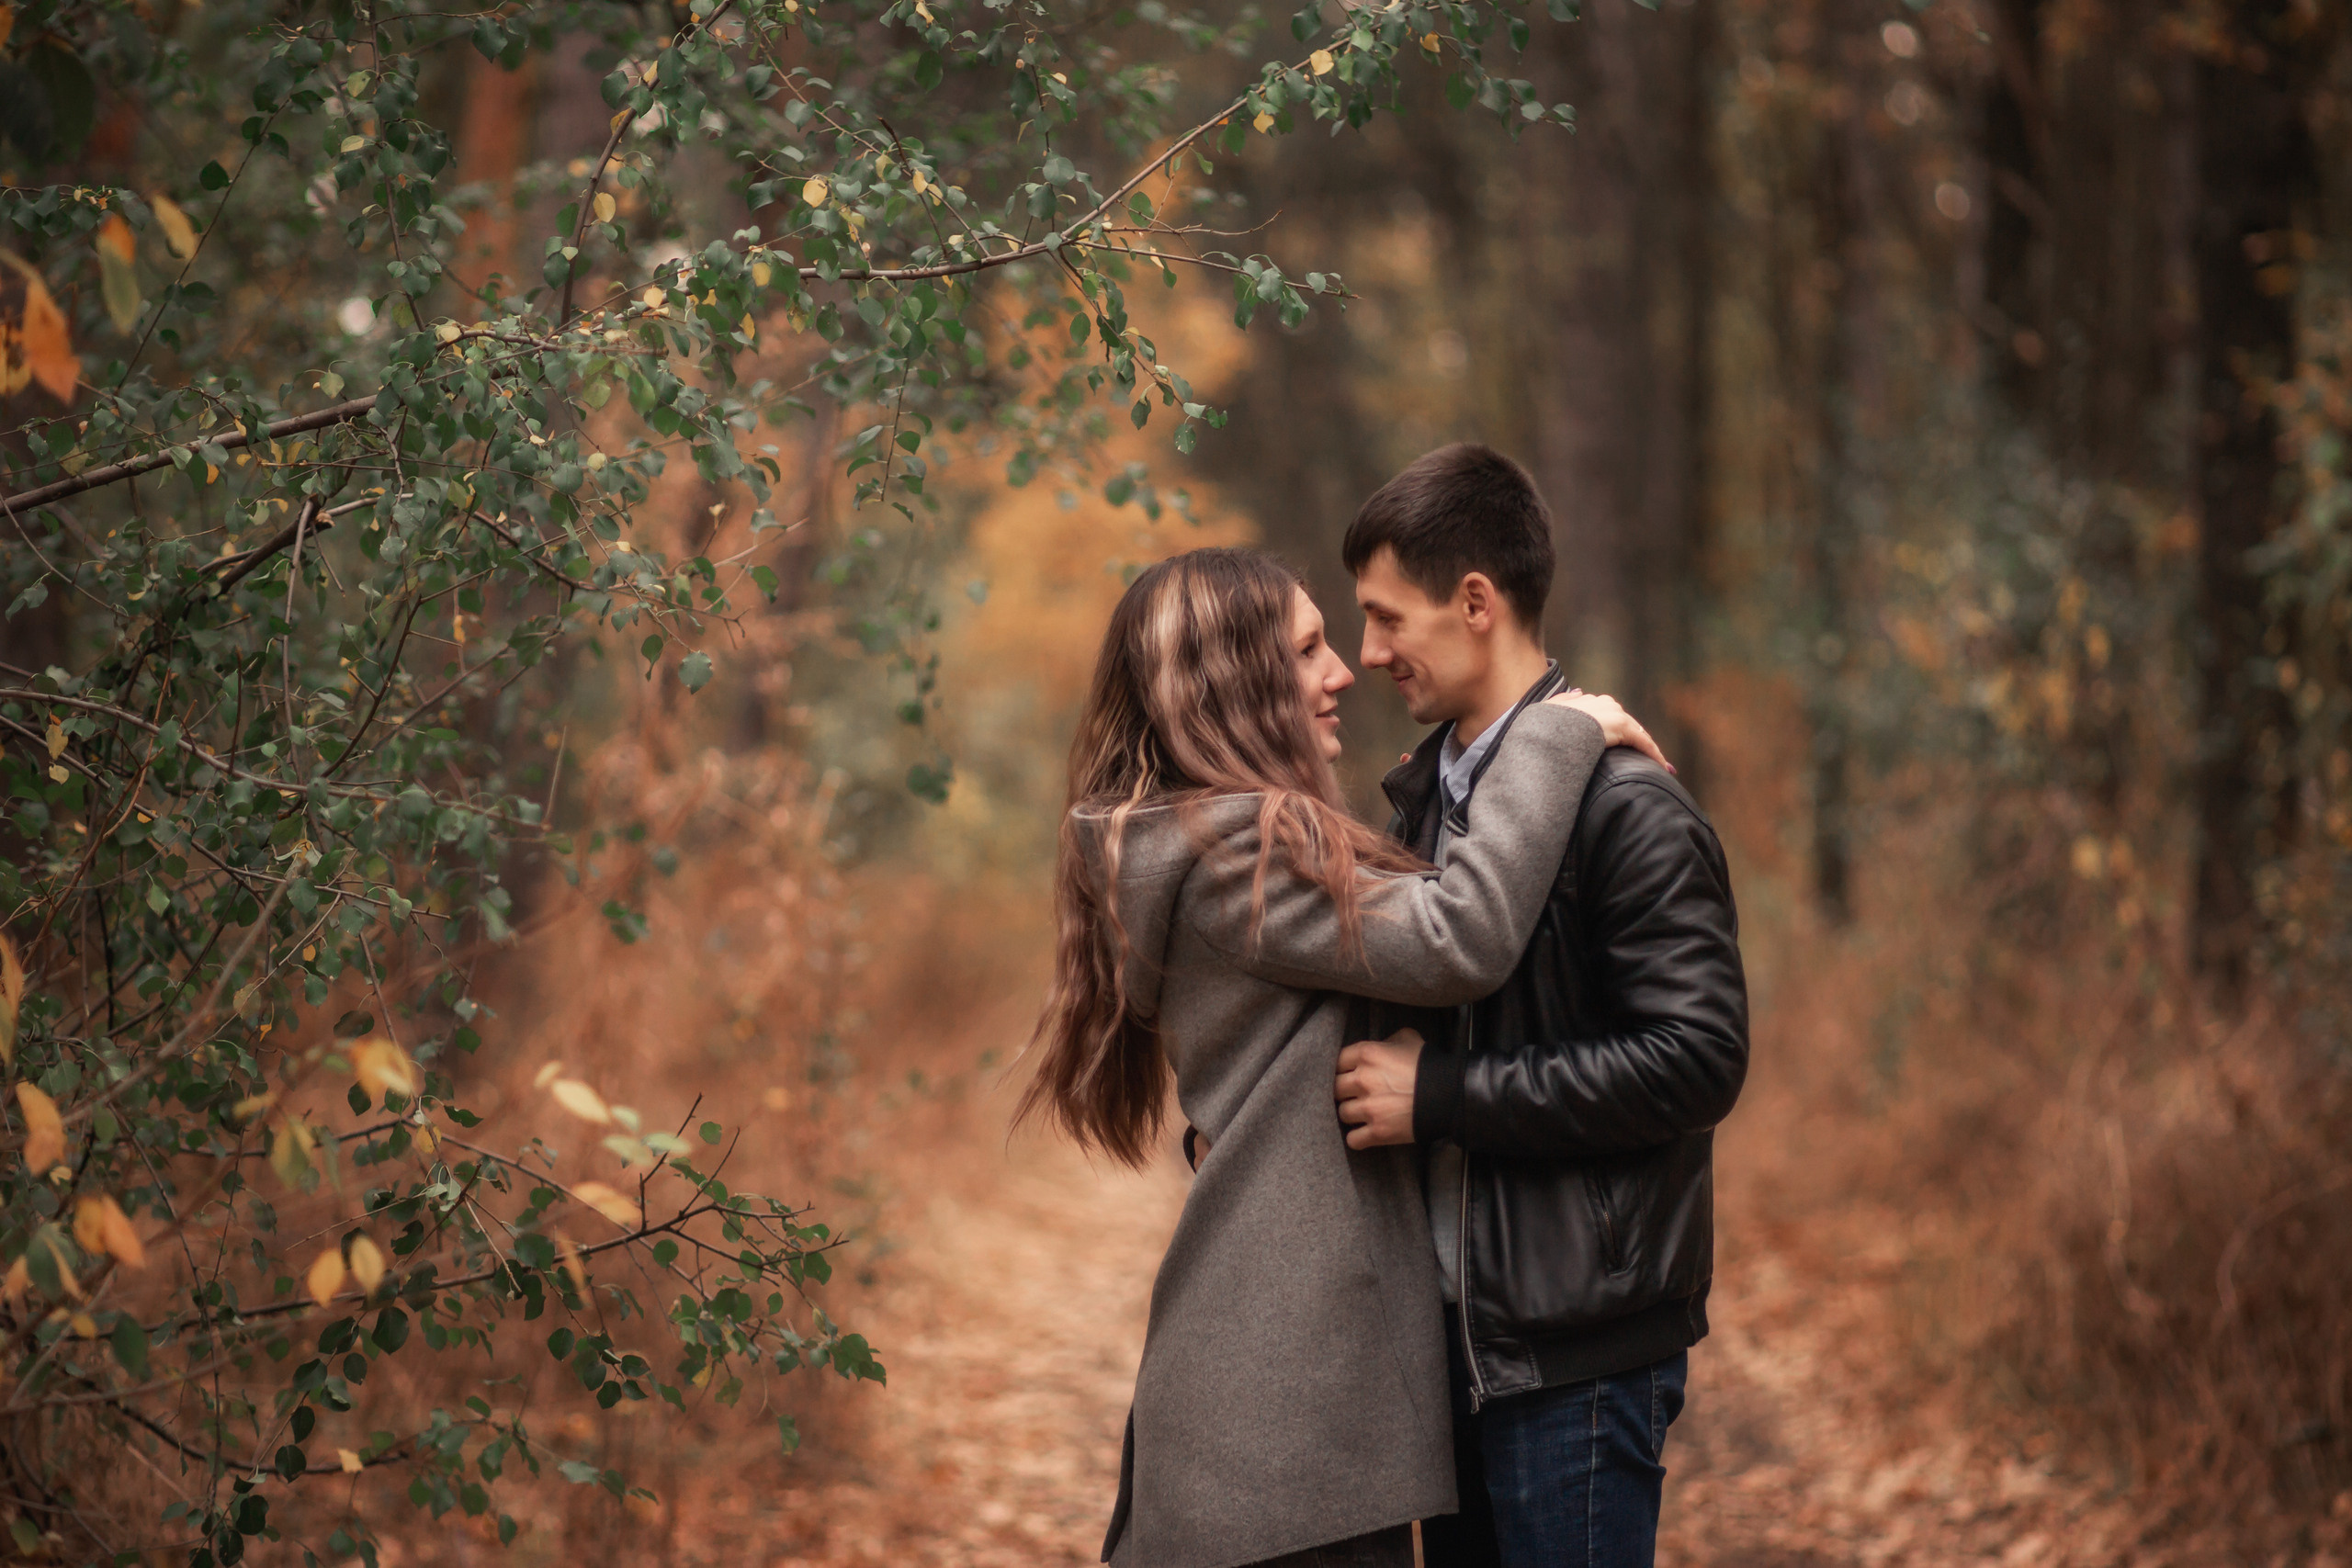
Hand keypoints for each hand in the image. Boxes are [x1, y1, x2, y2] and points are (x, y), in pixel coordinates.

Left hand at [1336, 1028, 1423, 1149]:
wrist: (1451, 1094)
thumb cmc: (1430, 1065)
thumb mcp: (1409, 1039)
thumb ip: (1388, 1041)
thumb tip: (1381, 1047)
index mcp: (1367, 1054)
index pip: (1337, 1061)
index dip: (1343, 1069)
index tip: (1348, 1075)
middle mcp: (1363, 1080)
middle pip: (1335, 1088)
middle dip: (1345, 1092)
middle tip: (1356, 1094)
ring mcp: (1369, 1108)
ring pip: (1342, 1113)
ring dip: (1352, 1114)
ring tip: (1363, 1114)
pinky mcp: (1378, 1132)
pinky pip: (1353, 1139)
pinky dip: (1358, 1138)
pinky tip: (1365, 1133)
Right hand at [1546, 688, 1673, 773]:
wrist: (1546, 731)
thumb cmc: (1543, 726)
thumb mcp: (1549, 710)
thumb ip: (1565, 700)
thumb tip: (1578, 691)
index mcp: (1587, 701)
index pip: (1608, 715)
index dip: (1616, 730)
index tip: (1620, 743)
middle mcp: (1604, 703)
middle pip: (1626, 723)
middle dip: (1635, 740)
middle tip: (1644, 757)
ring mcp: (1614, 713)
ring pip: (1637, 733)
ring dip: (1648, 749)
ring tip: (1658, 765)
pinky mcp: (1622, 726)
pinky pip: (1642, 742)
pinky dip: (1653, 754)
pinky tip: (1662, 767)